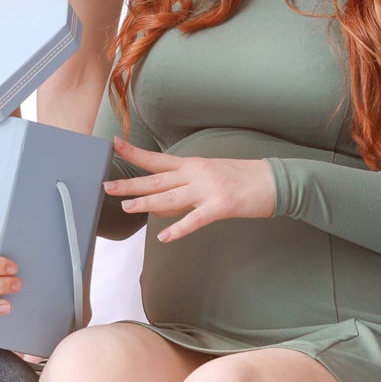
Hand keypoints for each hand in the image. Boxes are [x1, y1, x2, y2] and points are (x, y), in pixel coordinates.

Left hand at [106, 137, 274, 242]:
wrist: (274, 181)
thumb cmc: (241, 180)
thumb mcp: (209, 177)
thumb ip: (183, 190)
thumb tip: (158, 204)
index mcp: (192, 165)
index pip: (157, 159)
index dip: (134, 152)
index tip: (113, 144)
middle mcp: (196, 174)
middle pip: (157, 179)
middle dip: (131, 183)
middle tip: (106, 186)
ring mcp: (208, 189)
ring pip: (171, 197)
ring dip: (147, 203)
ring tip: (127, 207)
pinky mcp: (222, 206)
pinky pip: (196, 219)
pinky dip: (180, 228)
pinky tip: (165, 237)